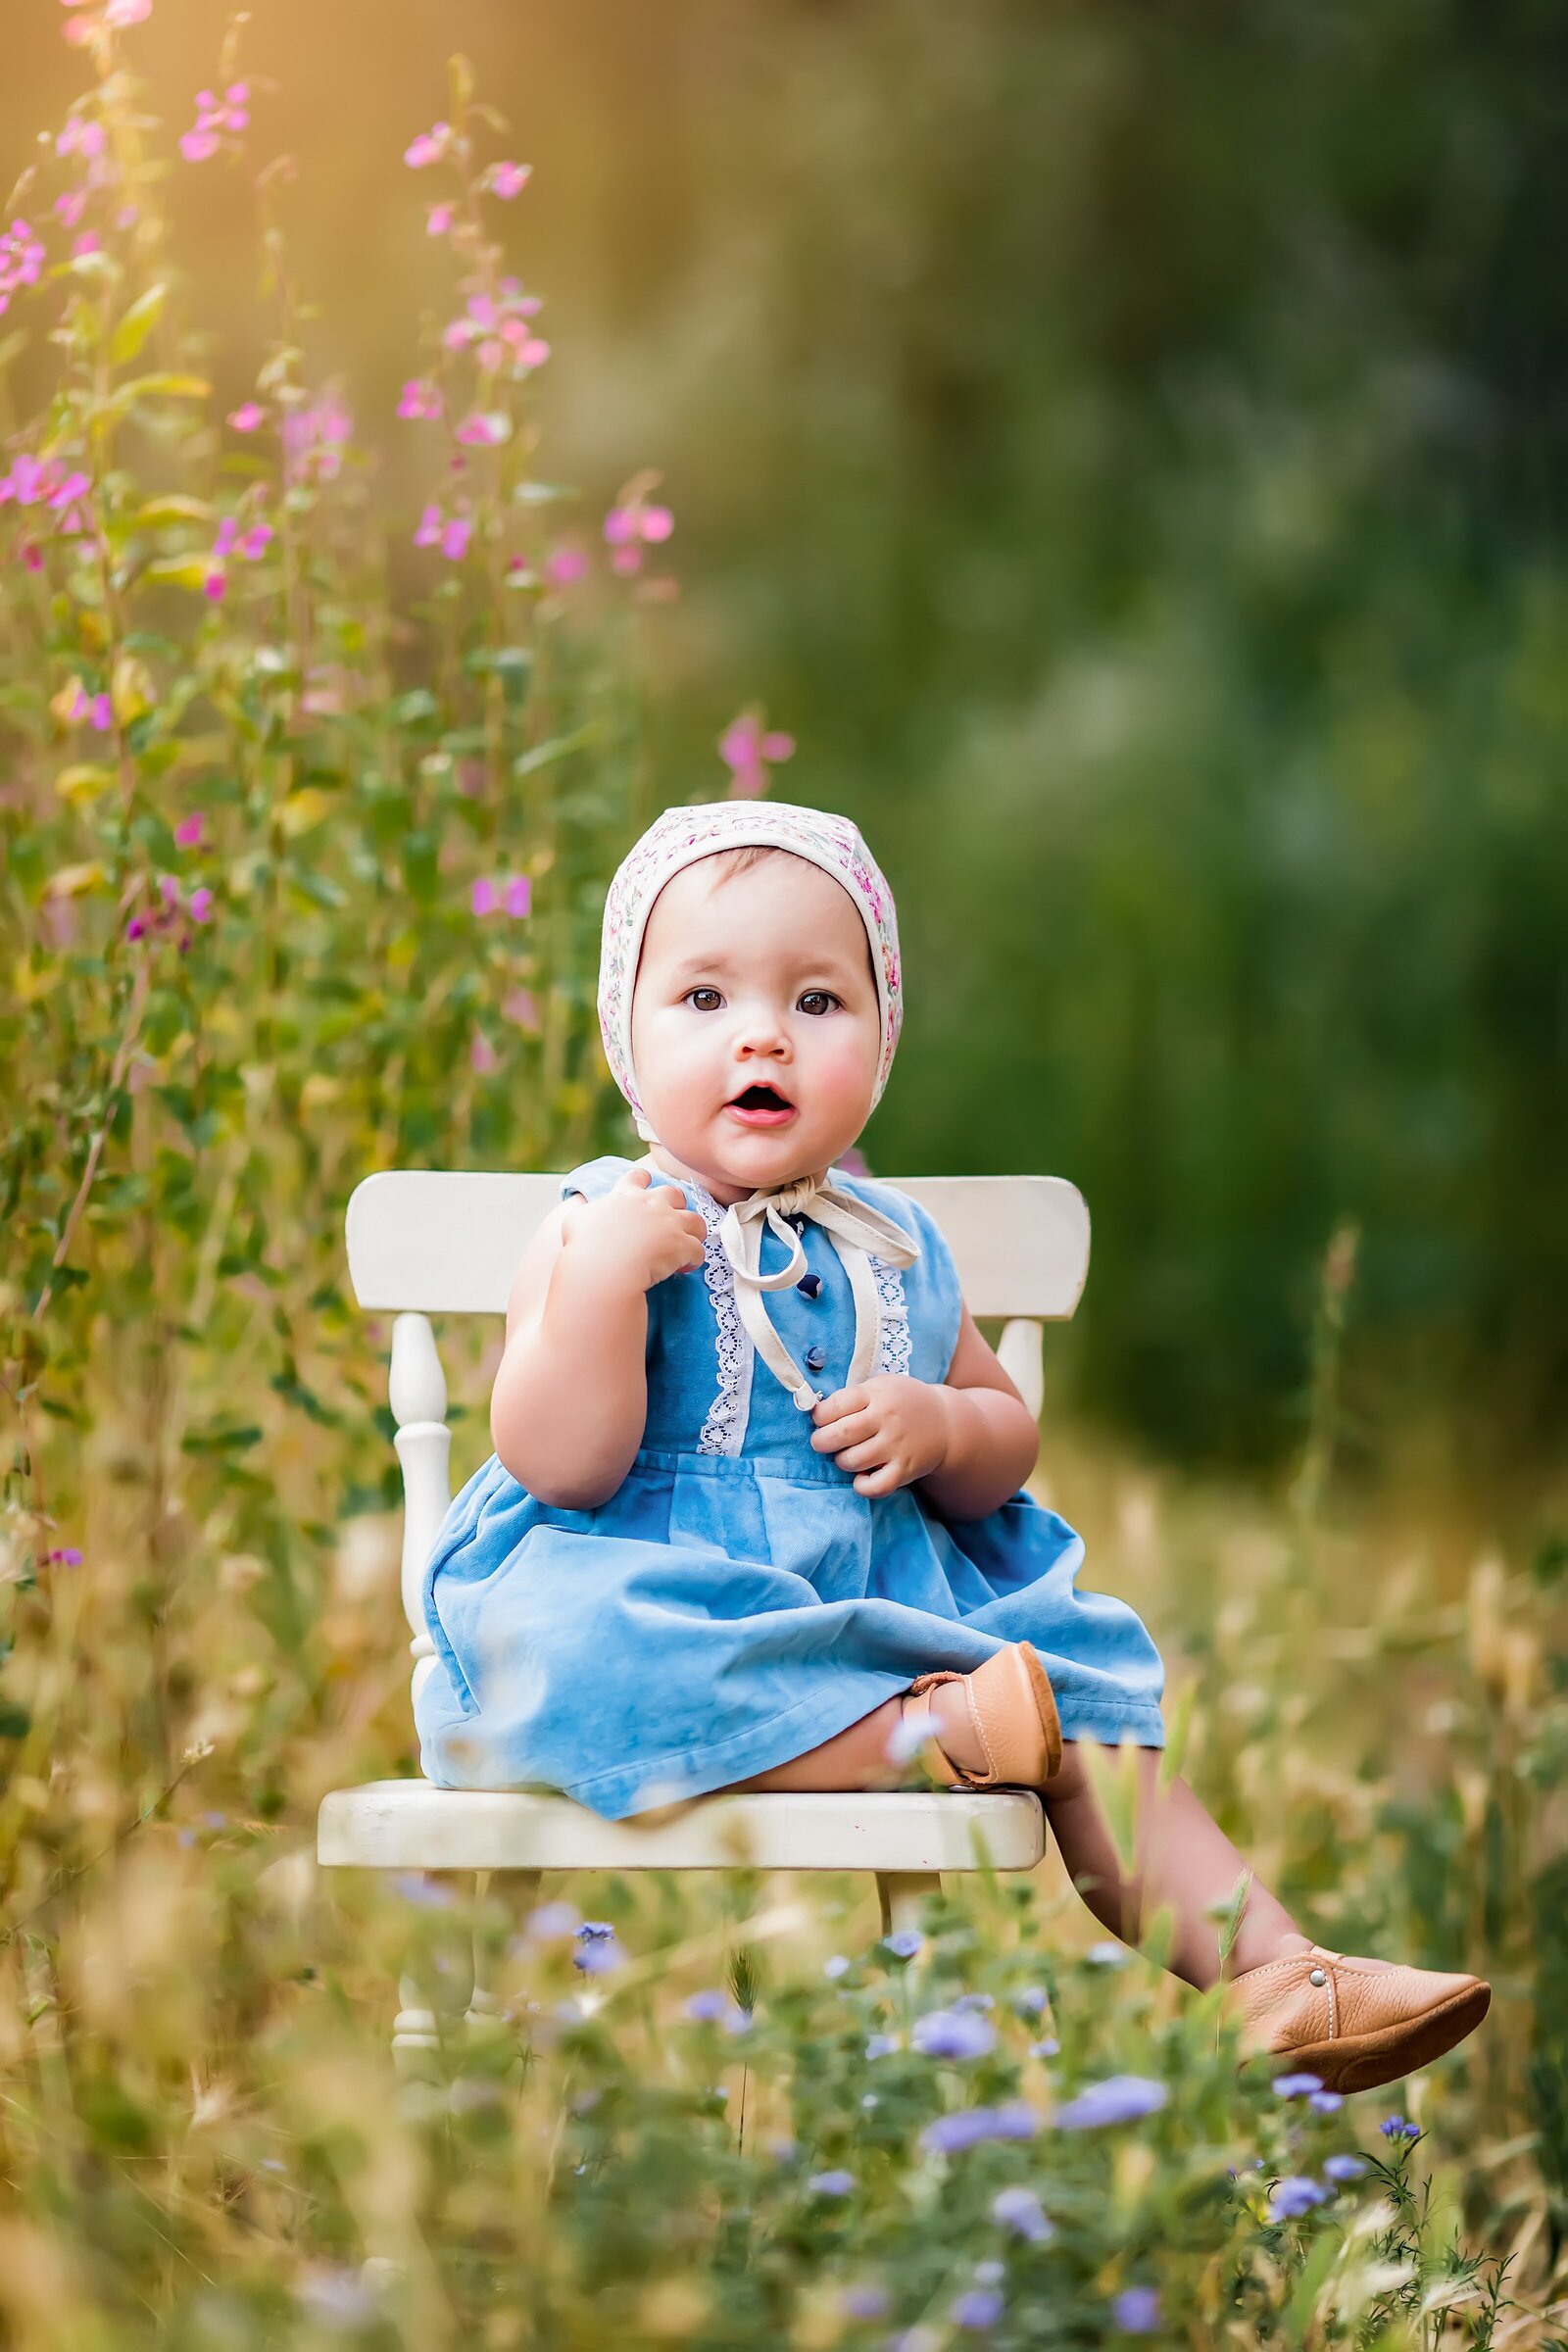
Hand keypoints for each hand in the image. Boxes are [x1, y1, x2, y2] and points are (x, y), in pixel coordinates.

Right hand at [560, 1165, 705, 1292]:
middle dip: (676, 1205)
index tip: (645, 1188)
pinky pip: (698, 1251)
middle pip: (675, 1194)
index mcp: (626, 1195)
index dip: (644, 1181)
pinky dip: (694, 1259)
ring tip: (687, 1245)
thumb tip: (582, 1214)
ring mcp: (670, 1224)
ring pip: (696, 1221)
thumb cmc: (585, 1245)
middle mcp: (652, 1204)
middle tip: (670, 1221)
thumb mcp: (576, 1221)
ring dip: (694, 1232)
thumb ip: (584, 1212)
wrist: (604, 1268)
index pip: (638, 1177)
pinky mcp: (682, 1246)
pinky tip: (685, 1268)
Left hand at [809, 1373, 953, 1497]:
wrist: (945, 1422)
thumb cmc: (902, 1403)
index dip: (819, 1416)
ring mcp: (897, 1445)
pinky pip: (876, 1486)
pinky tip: (861, 1477)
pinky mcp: (905, 1469)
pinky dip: (862, 1486)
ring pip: (853, 1460)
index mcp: (876, 1394)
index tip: (820, 1420)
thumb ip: (853, 1396)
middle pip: (840, 1434)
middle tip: (822, 1442)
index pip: (834, 1406)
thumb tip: (814, 1413)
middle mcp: (886, 1419)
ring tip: (846, 1456)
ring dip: (841, 1461)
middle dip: (821, 1441)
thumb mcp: (881, 1386)